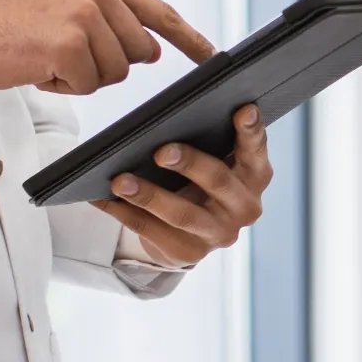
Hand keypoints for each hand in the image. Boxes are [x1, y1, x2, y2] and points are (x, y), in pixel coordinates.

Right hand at [0, 0, 215, 94]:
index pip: (159, 12)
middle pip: (140, 53)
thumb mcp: (67, 5)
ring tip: (48, 56)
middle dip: (108, 65)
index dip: (189, 38)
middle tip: (65, 53)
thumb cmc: (12, 27)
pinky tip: (39, 67)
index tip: (211, 55)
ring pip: (115, 73)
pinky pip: (88, 85)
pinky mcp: (69, 43)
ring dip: (83, 77)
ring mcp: (84, 15)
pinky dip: (64, 87)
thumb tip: (154, 50)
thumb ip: (113, 19)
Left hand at [99, 104, 272, 266]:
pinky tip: (106, 199)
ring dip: (148, 196)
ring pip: (182, 214)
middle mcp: (244, 206)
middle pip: (217, 181)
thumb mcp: (215, 161)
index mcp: (254, 175)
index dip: (251, 131)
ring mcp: (219, 233)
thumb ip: (209, 143)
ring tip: (121, 181)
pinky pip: (153, 232)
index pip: (255, 150)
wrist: (193, 232)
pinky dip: (126, 213)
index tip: (243, 110)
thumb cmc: (201, 181)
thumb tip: (165, 121)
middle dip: (189, 164)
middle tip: (161, 152)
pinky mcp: (190, 252)